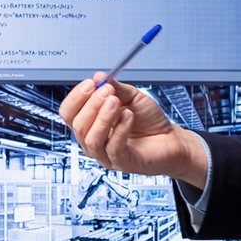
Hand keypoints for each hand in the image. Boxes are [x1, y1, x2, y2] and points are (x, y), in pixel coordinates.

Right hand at [59, 74, 209, 189]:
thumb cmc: (149, 121)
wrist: (171, 138)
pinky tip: (128, 116)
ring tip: (117, 102)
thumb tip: (98, 76)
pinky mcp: (122, 163)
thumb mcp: (132, 97)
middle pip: (77, 125)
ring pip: (92, 139)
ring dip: (103, 118)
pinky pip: (113, 148)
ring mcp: (106, 154)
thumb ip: (115, 87)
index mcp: (90, 124)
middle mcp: (93, 141)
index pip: (68, 113)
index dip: (76, 98)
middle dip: (91, 105)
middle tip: (107, 91)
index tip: (90, 83)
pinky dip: (120, 130)